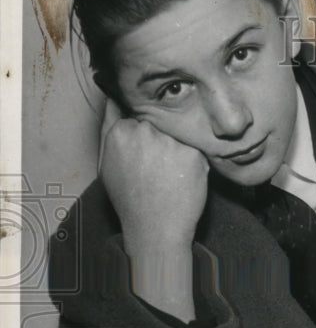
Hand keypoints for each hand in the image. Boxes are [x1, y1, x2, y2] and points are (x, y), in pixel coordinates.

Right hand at [98, 99, 208, 321]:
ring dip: (178, 151)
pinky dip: (193, 164)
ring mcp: (171, 142)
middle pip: (160, 124)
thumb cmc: (130, 200)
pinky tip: (182, 181)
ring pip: (179, 136)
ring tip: (169, 178)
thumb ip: (109, 127)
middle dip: (161, 142)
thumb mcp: (107, 163)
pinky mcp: (194, 155)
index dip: (145, 137)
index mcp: (121, 132)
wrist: (156, 230)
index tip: (145, 156)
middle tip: (158, 171)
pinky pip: (196, 150)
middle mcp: (145, 132)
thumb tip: (113, 97)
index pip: (139, 117)